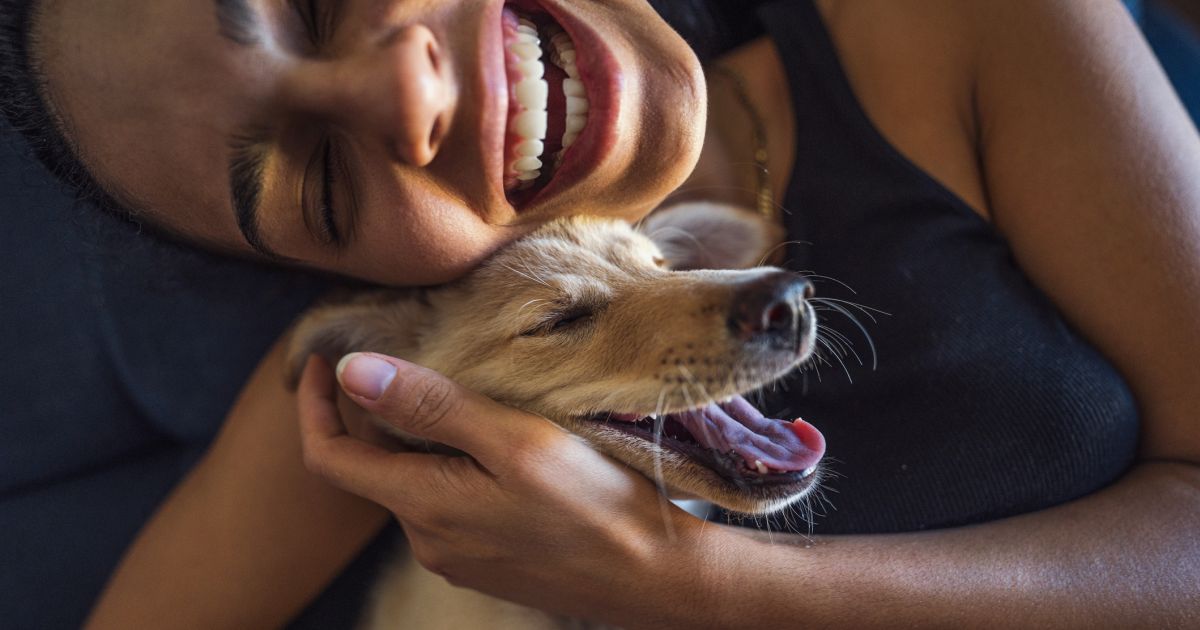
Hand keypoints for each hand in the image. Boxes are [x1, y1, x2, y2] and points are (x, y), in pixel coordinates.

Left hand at [295, 353, 708, 624]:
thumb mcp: (513, 439)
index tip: (322, 360)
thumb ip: (432, 406)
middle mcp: (427, 540)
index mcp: (422, 506)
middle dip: (380, 414)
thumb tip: (351, 371)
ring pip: (415, 484)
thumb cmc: (593, 503)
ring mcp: (456, 557)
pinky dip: (453, 468)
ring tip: (469, 397)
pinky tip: (497, 446)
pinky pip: (448, 506)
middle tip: (415, 359)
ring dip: (424, 441)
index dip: (313, 406)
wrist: (652, 575)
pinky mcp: (486, 563)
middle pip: (374, 467)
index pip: (329, 458)